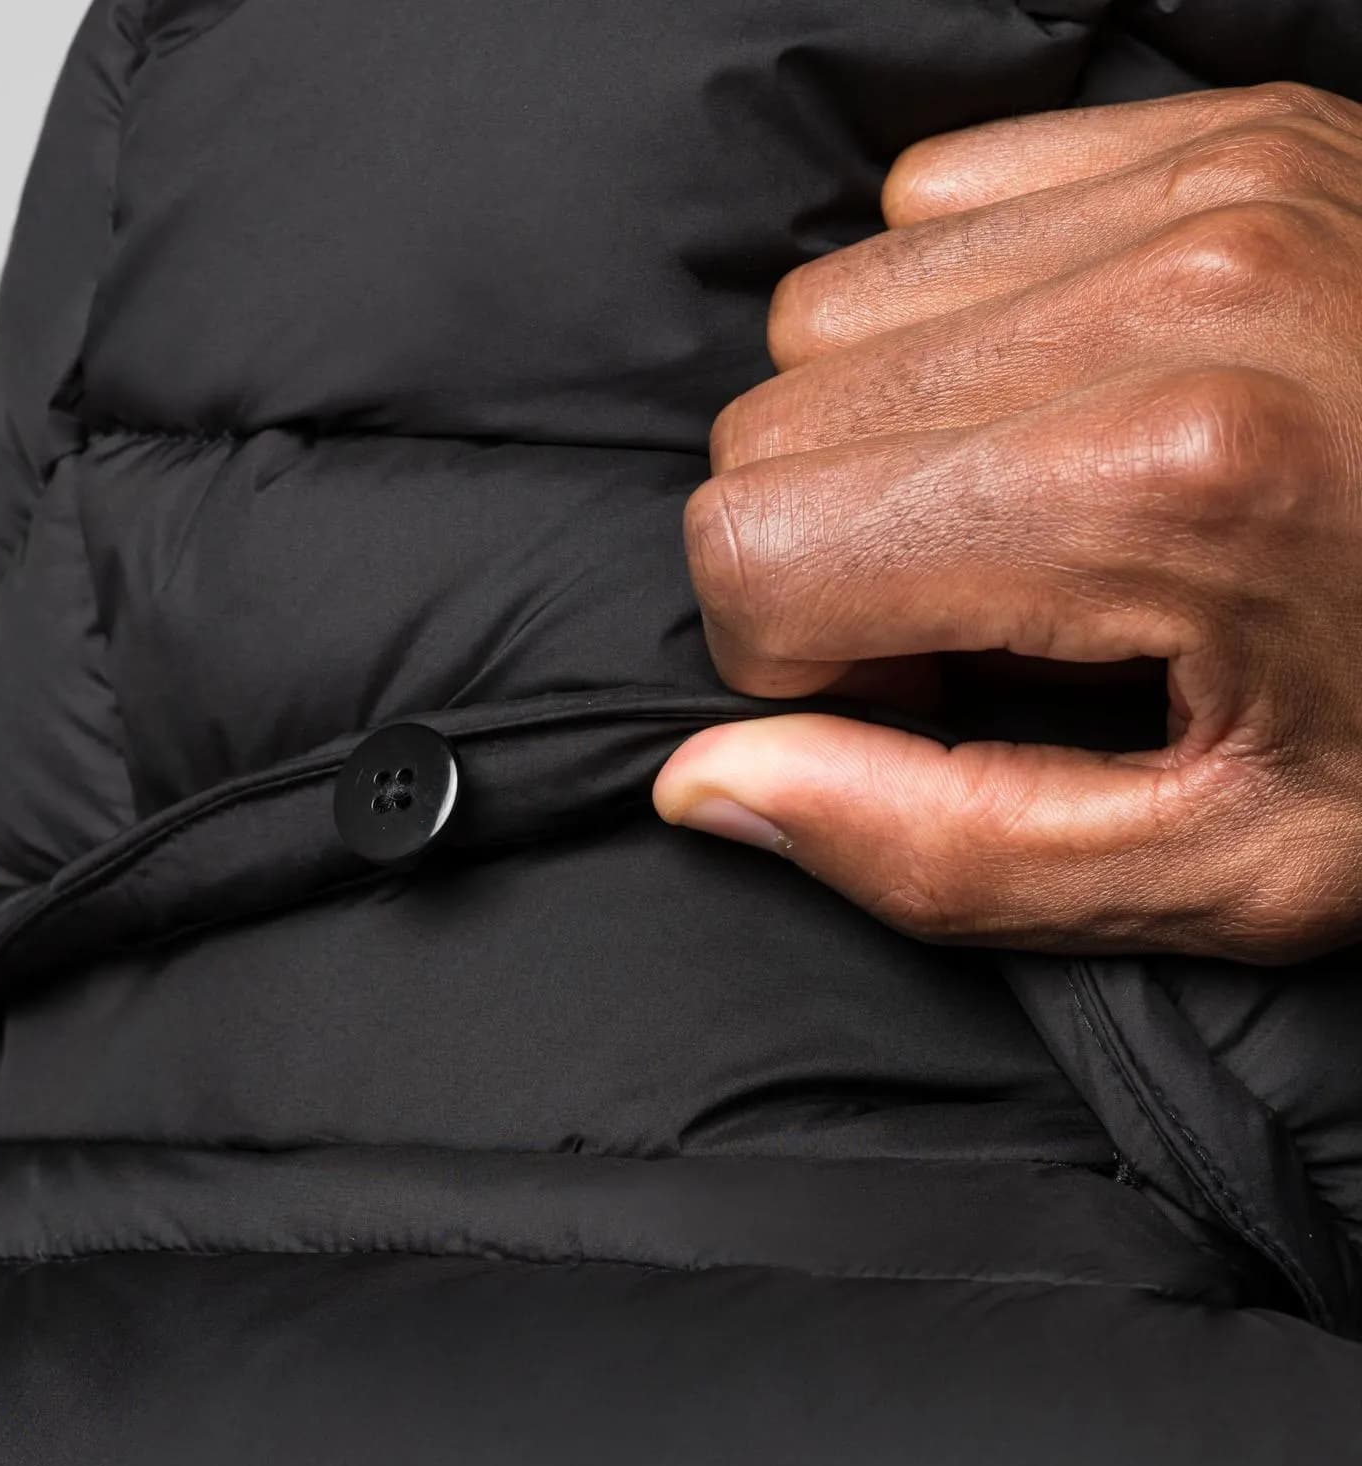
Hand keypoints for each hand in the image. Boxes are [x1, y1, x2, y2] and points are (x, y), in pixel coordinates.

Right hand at [655, 84, 1361, 960]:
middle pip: (770, 427)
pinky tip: (1074, 411)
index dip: (809, 673)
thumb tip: (705, 783)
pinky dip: (959, 327)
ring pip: (833, 311)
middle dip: (839, 559)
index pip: (755, 554)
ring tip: (1047, 521)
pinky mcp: (1225, 128)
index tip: (939, 707)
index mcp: (1162, 490)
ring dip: (891, 442)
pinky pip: (935, 204)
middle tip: (999, 628)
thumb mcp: (1221, 871)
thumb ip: (939, 849)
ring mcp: (1202, 180)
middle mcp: (1166, 291)